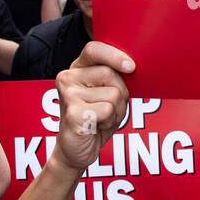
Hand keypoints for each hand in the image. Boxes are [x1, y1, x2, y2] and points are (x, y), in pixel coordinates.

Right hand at [53, 42, 134, 173]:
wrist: (76, 150)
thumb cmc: (96, 118)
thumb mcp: (107, 92)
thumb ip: (114, 77)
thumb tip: (131, 65)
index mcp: (77, 69)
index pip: (94, 49)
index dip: (114, 55)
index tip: (130, 66)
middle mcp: (68, 78)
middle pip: (110, 74)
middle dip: (121, 93)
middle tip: (110, 108)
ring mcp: (68, 95)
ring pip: (113, 94)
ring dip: (117, 110)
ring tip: (102, 118)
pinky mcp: (73, 114)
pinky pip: (108, 110)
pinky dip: (110, 121)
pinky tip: (97, 126)